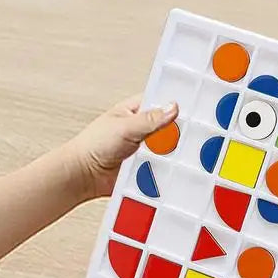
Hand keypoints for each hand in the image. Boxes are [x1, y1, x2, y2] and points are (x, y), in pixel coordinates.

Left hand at [63, 95, 178, 201]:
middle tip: (187, 137)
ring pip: (169, 149)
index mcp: (136, 110)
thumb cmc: (94, 145)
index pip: (162, 102)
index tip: (193, 110)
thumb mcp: (125, 127)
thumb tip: (173, 107)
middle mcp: (143, 128)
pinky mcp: (147, 166)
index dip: (177, 104)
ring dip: (171, 153)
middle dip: (178, 133)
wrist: (84, 175)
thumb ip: (150, 119)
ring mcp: (146, 148)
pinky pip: (163, 167)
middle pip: (170, 127)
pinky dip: (166, 168)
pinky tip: (169, 170)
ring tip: (175, 156)